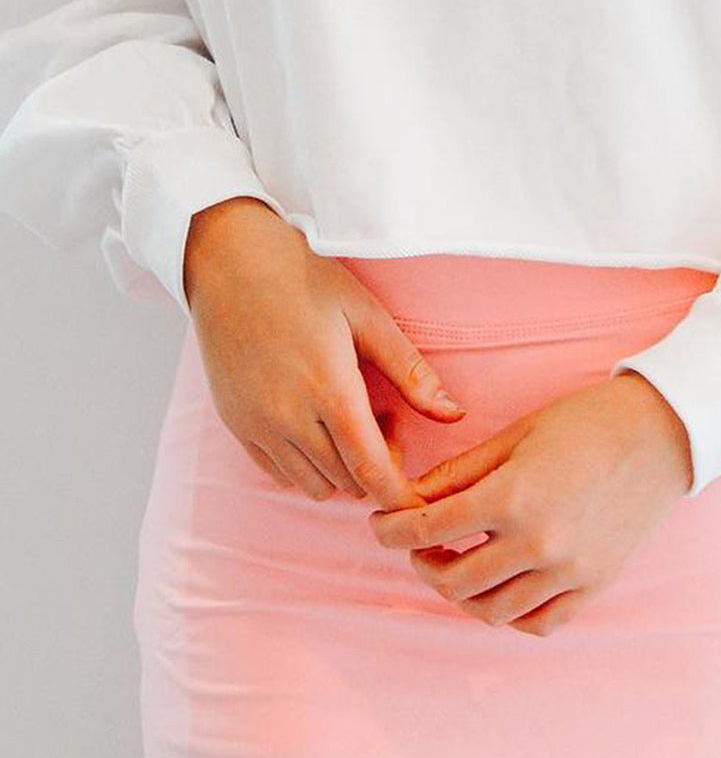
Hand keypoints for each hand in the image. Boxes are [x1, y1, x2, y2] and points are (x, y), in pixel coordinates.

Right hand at [182, 196, 466, 508]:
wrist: (230, 263)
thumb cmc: (304, 280)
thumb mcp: (367, 315)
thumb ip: (410, 371)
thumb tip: (454, 414)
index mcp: (330, 390)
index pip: (372, 472)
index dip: (400, 494)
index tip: (417, 494)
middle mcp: (289, 417)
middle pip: (347, 482)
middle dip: (376, 467)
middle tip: (382, 416)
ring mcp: (257, 424)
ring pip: (312, 484)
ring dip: (340, 468)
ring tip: (345, 416)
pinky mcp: (235, 424)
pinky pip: (277, 473)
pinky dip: (305, 465)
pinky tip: (313, 422)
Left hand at [366, 372, 692, 636]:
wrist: (662, 433)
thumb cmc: (585, 422)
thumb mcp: (514, 435)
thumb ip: (460, 472)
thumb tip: (411, 496)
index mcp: (512, 498)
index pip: (429, 529)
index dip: (392, 530)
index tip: (379, 524)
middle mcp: (538, 544)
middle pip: (454, 580)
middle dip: (422, 562)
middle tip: (417, 543)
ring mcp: (568, 572)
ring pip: (491, 610)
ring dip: (460, 592)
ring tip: (453, 565)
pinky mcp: (593, 586)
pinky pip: (538, 622)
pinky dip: (508, 612)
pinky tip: (499, 587)